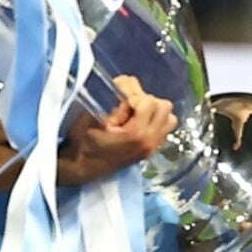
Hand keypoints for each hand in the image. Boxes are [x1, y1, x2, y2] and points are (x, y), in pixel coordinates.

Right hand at [58, 75, 177, 184]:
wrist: (82, 167)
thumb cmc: (84, 141)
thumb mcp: (93, 116)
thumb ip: (113, 99)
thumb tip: (127, 83)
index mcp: (136, 133)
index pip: (149, 101)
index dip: (134, 96)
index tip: (120, 102)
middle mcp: (150, 141)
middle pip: (165, 107)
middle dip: (147, 101)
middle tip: (129, 106)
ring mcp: (152, 147)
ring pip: (169, 118)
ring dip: (155, 111)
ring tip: (137, 113)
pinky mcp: (151, 150)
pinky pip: (164, 129)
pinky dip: (155, 122)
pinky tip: (138, 123)